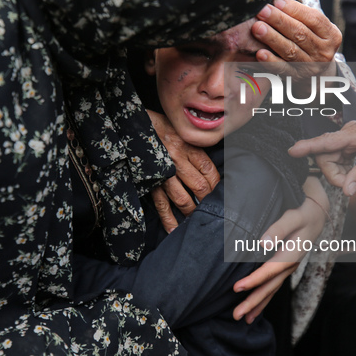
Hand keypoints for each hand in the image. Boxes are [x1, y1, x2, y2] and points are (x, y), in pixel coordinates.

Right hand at [148, 110, 220, 231]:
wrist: (134, 126)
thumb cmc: (162, 128)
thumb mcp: (183, 131)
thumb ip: (196, 148)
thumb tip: (210, 170)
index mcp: (188, 147)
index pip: (209, 170)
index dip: (217, 184)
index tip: (221, 192)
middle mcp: (177, 161)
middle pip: (200, 187)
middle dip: (208, 200)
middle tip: (214, 209)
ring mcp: (163, 174)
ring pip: (183, 199)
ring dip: (192, 211)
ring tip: (199, 219)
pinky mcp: (150, 183)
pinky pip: (161, 205)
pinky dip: (168, 220)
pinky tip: (175, 229)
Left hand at [232, 177, 327, 322]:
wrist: (317, 216)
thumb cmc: (303, 215)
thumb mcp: (293, 217)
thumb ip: (278, 229)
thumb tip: (262, 243)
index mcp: (290, 255)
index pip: (269, 271)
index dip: (253, 281)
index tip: (237, 288)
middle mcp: (289, 266)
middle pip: (269, 287)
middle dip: (252, 302)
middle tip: (236, 315)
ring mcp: (288, 269)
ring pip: (272, 291)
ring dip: (257, 305)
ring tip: (244, 319)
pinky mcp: (285, 268)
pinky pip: (274, 287)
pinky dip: (264, 299)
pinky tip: (255, 309)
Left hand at [253, 0, 340, 75]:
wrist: (318, 74)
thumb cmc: (312, 42)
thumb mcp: (316, 29)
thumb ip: (302, 16)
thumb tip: (276, 2)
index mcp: (331, 35)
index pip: (314, 19)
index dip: (295, 10)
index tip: (277, 2)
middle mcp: (324, 52)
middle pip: (300, 33)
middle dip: (279, 21)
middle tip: (263, 11)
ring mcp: (311, 66)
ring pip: (290, 50)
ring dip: (272, 38)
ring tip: (258, 28)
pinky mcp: (297, 78)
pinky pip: (283, 69)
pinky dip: (271, 61)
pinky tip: (260, 53)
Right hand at [289, 121, 355, 195]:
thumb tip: (346, 189)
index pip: (327, 141)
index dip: (308, 147)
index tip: (293, 151)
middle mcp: (349, 133)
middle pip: (325, 155)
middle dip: (333, 174)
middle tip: (351, 186)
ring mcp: (349, 138)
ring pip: (330, 159)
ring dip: (339, 174)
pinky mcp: (350, 144)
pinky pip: (337, 160)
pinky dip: (344, 171)